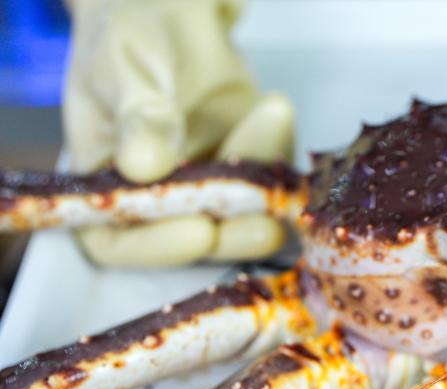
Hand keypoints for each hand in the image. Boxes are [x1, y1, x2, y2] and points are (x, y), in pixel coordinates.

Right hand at [64, 0, 293, 265]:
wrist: (164, 14)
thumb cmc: (124, 42)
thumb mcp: (118, 72)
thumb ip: (136, 119)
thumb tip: (143, 165)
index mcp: (105, 189)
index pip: (121, 242)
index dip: (161, 247)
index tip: (199, 231)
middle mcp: (161, 201)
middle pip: (200, 240)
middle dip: (237, 233)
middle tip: (267, 215)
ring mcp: (212, 186)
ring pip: (247, 211)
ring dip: (268, 184)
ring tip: (270, 118)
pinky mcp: (252, 164)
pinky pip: (273, 172)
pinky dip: (281, 150)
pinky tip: (275, 109)